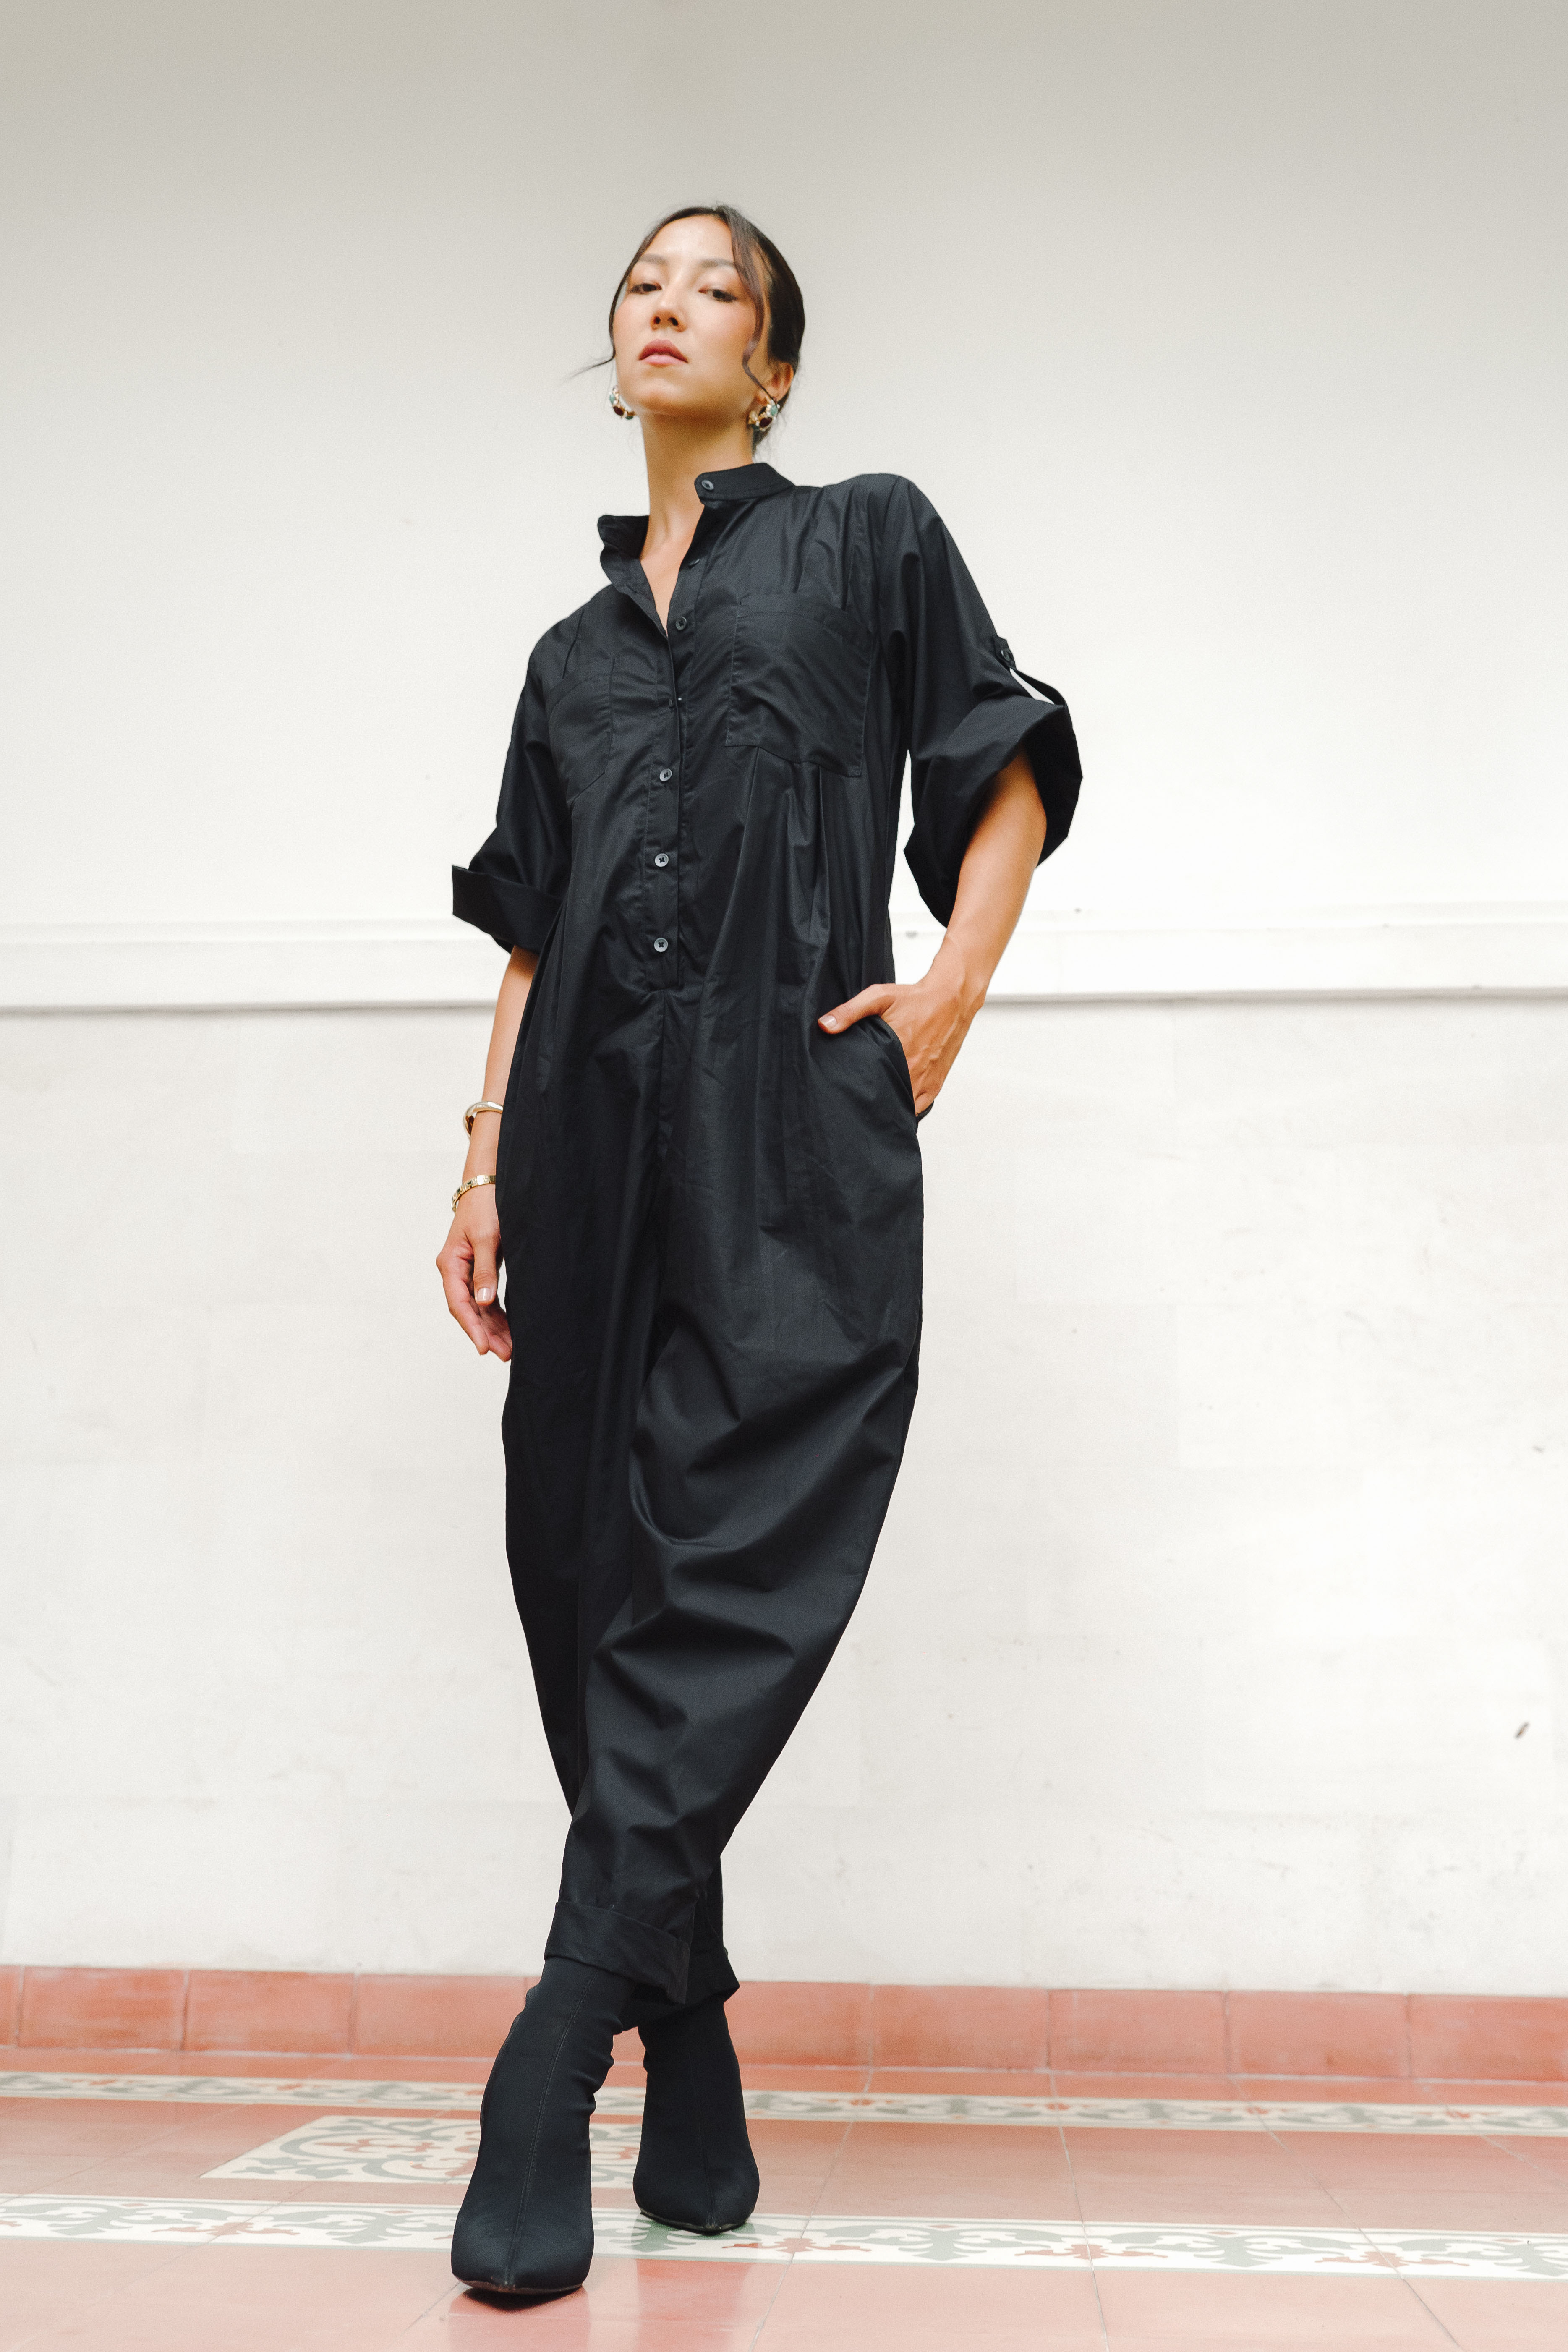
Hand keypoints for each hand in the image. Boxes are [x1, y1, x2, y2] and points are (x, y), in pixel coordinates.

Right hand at [437, 1183, 511, 1359]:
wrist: (488, 1185)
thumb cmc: (486, 1206)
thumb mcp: (488, 1238)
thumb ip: (485, 1271)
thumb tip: (484, 1302)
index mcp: (450, 1264)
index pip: (459, 1304)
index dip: (472, 1328)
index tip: (485, 1348)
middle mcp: (455, 1271)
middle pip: (469, 1310)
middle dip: (487, 1334)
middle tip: (506, 1355)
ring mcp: (467, 1272)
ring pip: (479, 1307)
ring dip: (493, 1328)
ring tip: (510, 1350)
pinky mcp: (480, 1270)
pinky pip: (487, 1298)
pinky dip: (497, 1314)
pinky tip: (508, 1329)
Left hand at [817, 972, 976, 1114]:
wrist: (951, 999)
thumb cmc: (916, 998)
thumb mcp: (879, 997)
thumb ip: (850, 1011)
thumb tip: (825, 1025)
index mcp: (898, 1054)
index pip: (872, 1088)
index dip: (859, 1095)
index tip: (847, 1096)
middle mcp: (914, 1072)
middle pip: (887, 1101)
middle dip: (873, 1105)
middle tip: (858, 1102)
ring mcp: (927, 1081)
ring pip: (905, 1109)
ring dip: (890, 1108)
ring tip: (875, 1106)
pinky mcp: (936, 1083)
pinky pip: (919, 1107)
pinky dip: (908, 1108)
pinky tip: (895, 1103)